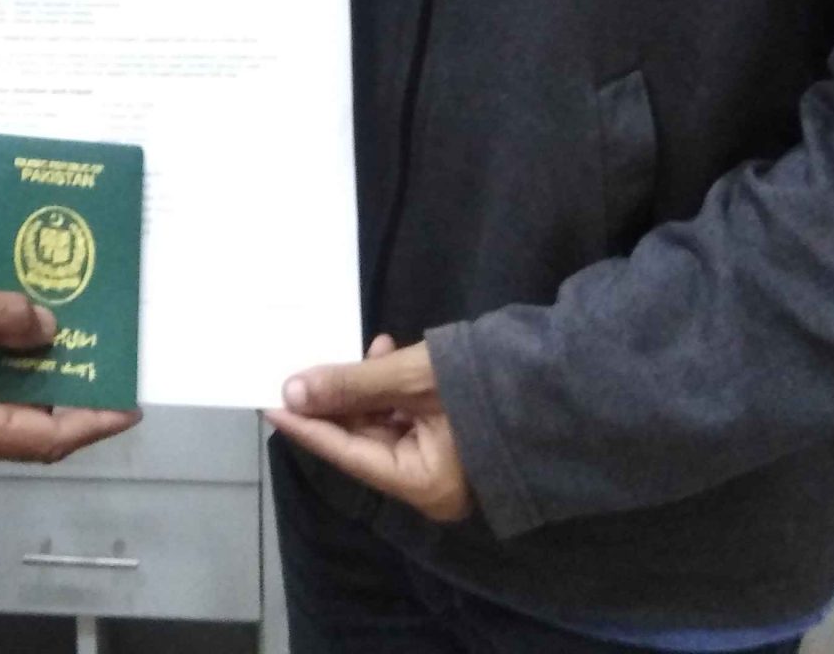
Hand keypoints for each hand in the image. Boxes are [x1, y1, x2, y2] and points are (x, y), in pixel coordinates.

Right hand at [0, 276, 138, 472]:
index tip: (129, 409)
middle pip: (23, 436)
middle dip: (62, 403)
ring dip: (23, 392)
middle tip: (94, 369)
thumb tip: (47, 330)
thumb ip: (6, 318)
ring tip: (54, 353)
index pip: (48, 437)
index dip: (92, 421)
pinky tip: (0, 352)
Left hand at [267, 336, 471, 523]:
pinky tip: (386, 354)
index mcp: (421, 484)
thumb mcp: (412, 377)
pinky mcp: (457, 441)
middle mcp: (430, 485)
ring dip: (366, 387)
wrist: (564, 378)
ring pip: (385, 425)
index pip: (347, 455)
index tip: (269, 402)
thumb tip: (292, 391)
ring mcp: (446, 465)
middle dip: (338, 400)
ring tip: (368, 348)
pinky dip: (391, 389)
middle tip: (310, 363)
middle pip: (364, 441)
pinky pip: (408, 418)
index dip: (306, 425)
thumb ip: (350, 384)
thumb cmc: (486, 384)